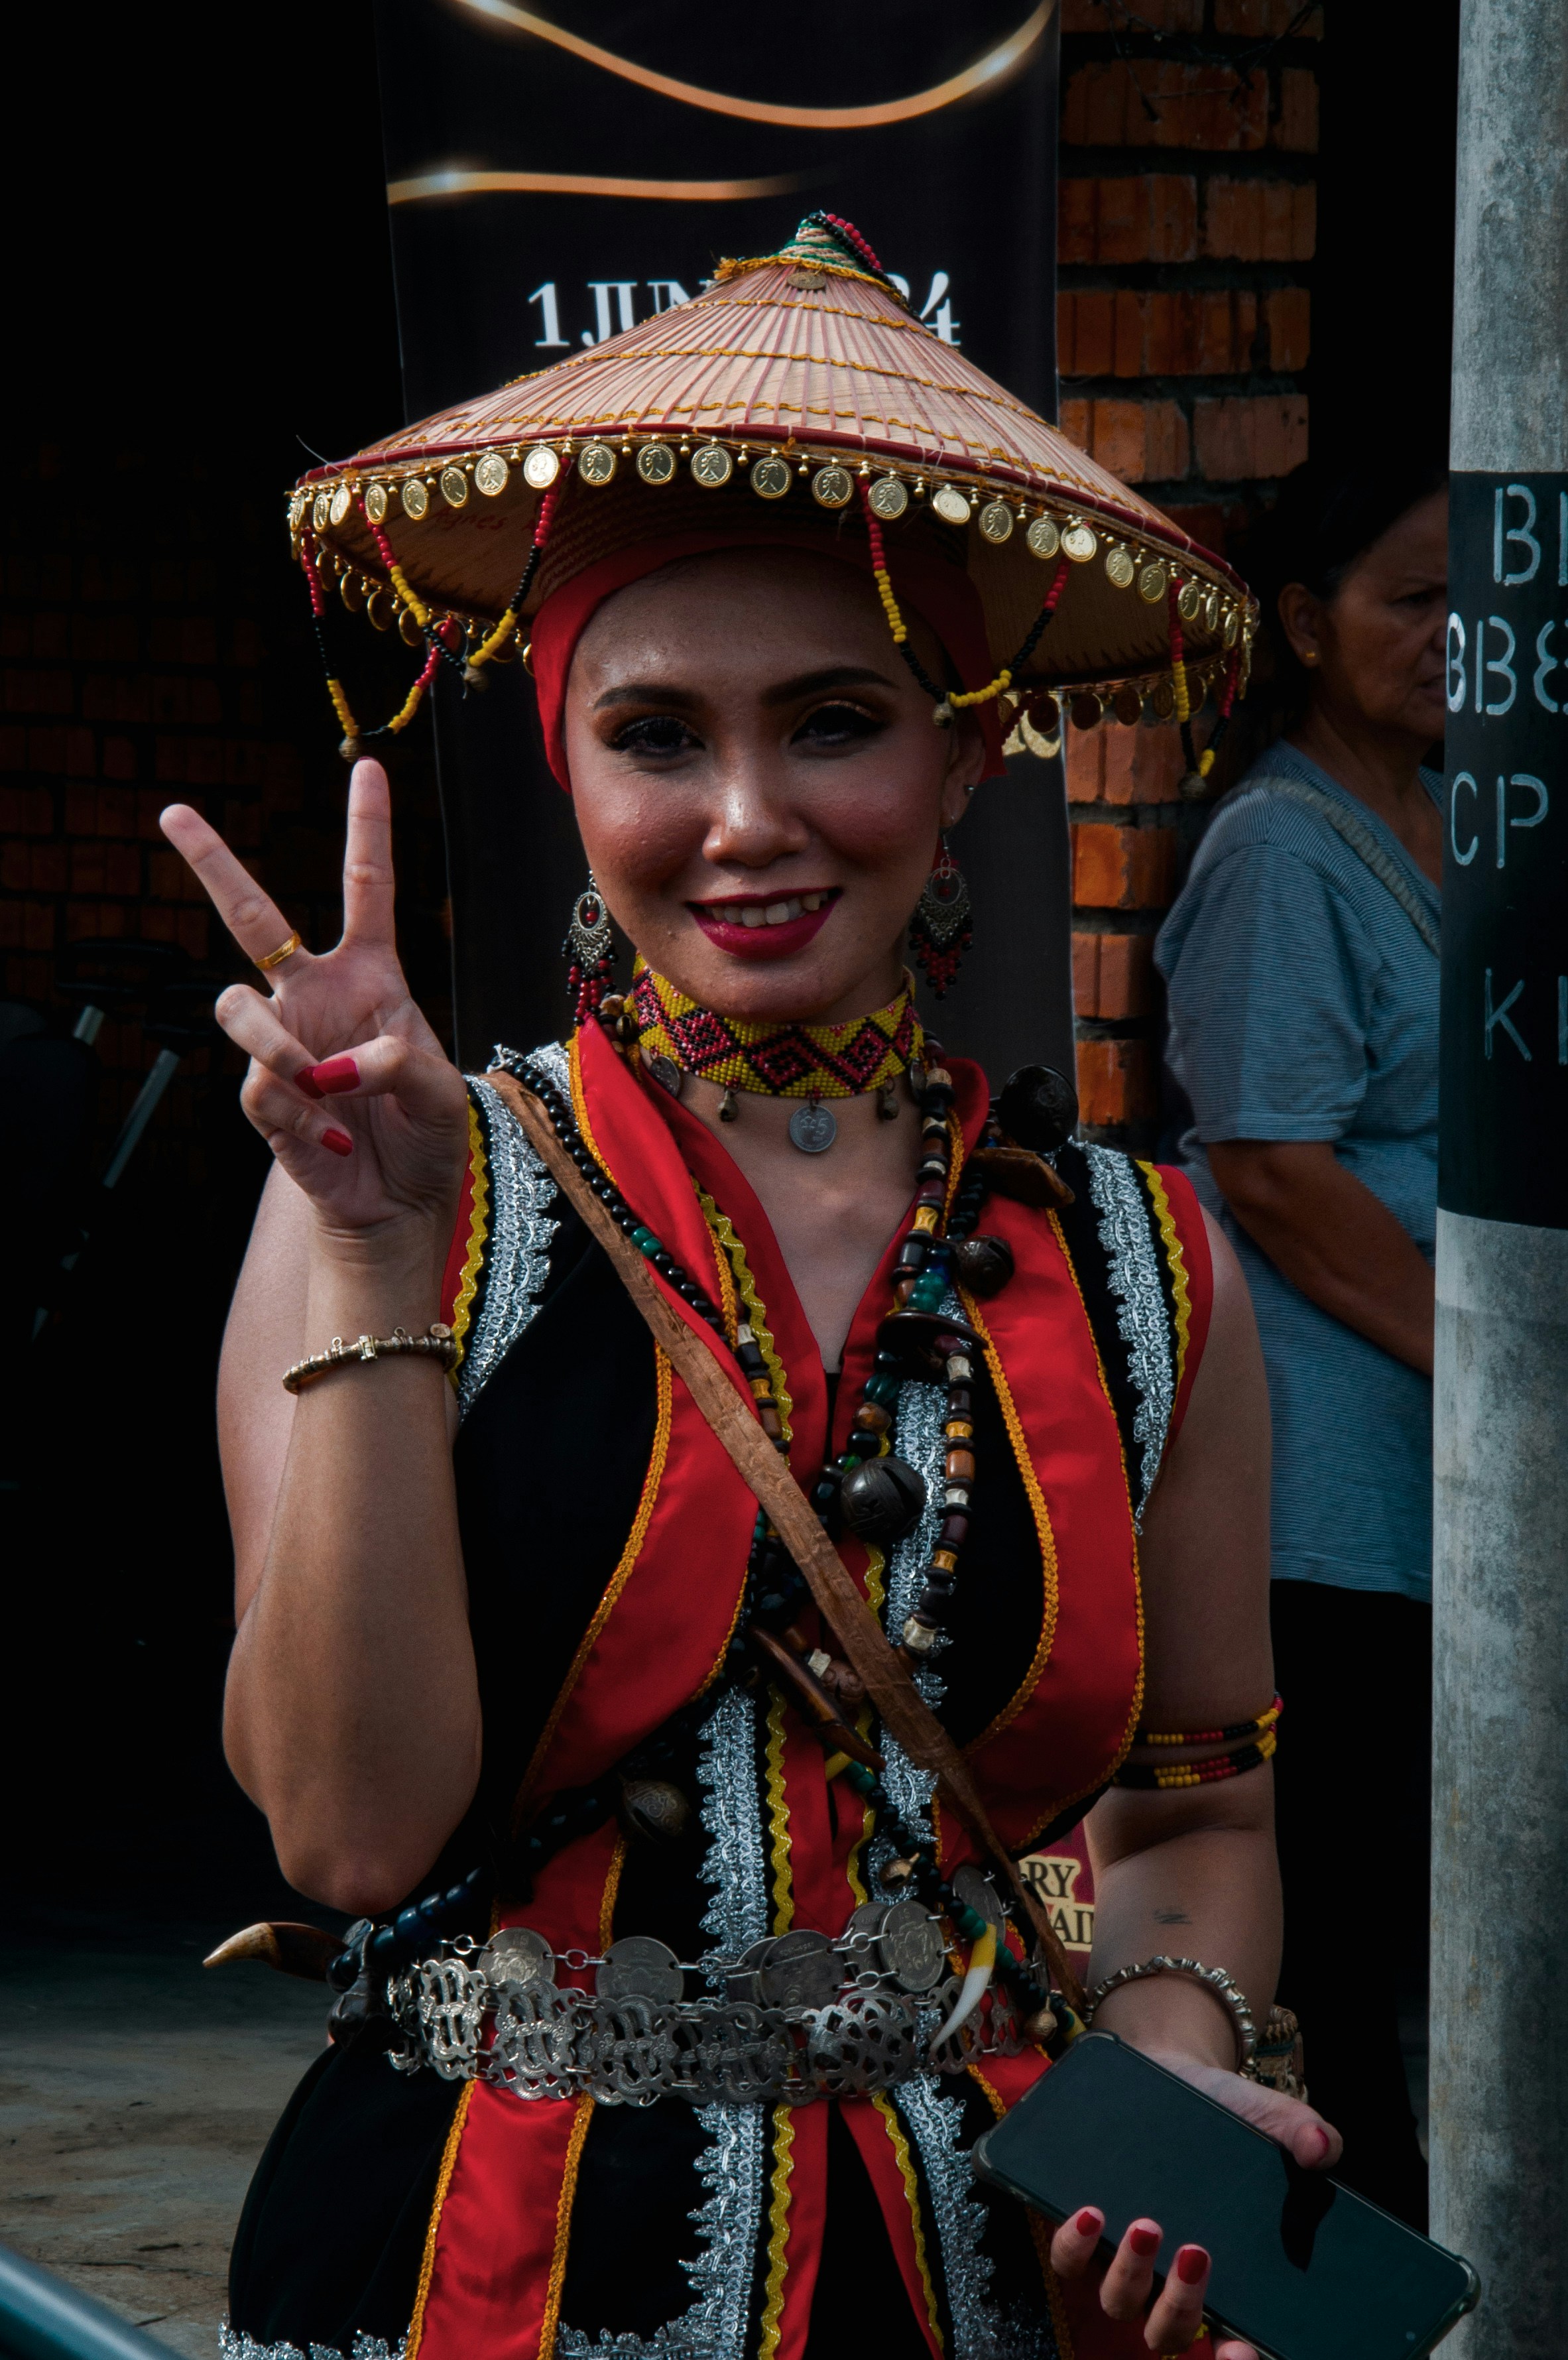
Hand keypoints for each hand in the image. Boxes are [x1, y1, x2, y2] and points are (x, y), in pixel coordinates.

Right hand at [161, 761, 468, 1241]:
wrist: (396, 1199)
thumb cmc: (425, 1134)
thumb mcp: (443, 1091)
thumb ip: (408, 1064)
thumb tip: (352, 1058)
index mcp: (371, 974)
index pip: (367, 887)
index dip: (368, 828)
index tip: (367, 767)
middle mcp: (315, 994)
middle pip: (252, 918)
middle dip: (212, 864)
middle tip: (173, 814)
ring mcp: (282, 1040)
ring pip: (234, 1005)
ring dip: (277, 1046)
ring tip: (321, 1088)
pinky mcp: (260, 1093)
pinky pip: (259, 1085)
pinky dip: (300, 1112)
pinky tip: (333, 1136)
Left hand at [1049, 2053, 1341, 2356]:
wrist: (1171, 2076)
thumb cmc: (1227, 2113)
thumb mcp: (1268, 2119)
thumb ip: (1302, 2132)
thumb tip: (1322, 2147)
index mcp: (1227, 2277)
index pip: (1233, 2345)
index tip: (1239, 2350)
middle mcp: (1173, 2283)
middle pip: (1170, 2334)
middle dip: (1181, 2309)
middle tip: (1196, 2254)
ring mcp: (1126, 2261)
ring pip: (1120, 2303)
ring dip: (1131, 2275)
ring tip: (1146, 2226)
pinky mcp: (1086, 2232)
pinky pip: (1070, 2261)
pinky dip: (1076, 2246)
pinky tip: (1092, 2213)